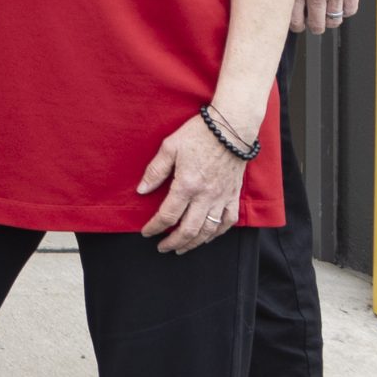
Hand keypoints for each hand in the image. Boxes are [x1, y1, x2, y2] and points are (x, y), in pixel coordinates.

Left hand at [138, 113, 250, 253]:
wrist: (232, 128)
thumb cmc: (199, 134)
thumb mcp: (170, 147)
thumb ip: (155, 171)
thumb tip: (142, 190)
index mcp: (187, 185)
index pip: (168, 215)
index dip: (155, 227)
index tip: (146, 232)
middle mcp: (205, 196)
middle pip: (188, 229)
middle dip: (173, 242)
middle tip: (162, 247)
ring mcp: (222, 197)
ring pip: (208, 230)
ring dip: (194, 243)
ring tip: (182, 247)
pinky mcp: (234, 195)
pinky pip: (228, 221)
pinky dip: (217, 233)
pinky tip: (207, 237)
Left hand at [292, 0, 363, 33]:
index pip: (294, 19)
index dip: (297, 25)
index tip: (298, 24)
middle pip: (315, 23)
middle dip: (314, 26)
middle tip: (314, 24)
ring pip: (333, 19)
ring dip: (330, 21)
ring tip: (328, 17)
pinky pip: (350, 9)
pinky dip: (346, 11)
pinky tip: (341, 6)